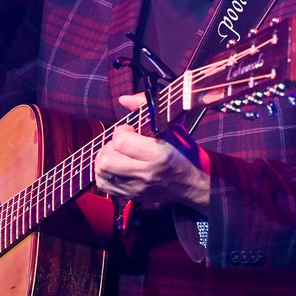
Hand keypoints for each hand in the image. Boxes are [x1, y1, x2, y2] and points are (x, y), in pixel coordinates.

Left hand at [94, 94, 210, 213]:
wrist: (193, 181)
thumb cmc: (183, 150)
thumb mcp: (171, 125)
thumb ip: (145, 106)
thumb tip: (123, 99)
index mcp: (157, 153)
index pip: (121, 141)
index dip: (121, 131)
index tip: (130, 130)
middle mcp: (145, 173)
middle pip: (106, 160)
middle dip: (108, 146)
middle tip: (120, 143)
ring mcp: (137, 187)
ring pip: (101, 173)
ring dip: (104, 160)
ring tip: (116, 154)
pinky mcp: (132, 196)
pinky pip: (104, 186)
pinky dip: (104, 174)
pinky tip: (115, 166)